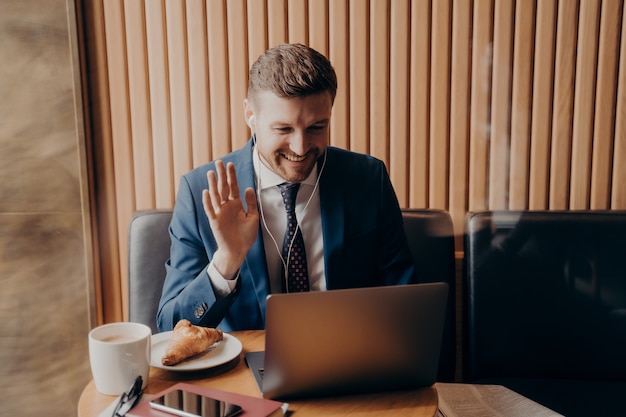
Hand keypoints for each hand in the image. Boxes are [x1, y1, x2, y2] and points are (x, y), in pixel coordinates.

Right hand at [203, 160, 258, 278]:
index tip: (230, 164)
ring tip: (211, 173)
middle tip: (219, 162)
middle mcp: (226, 206)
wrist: (239, 250)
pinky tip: (206, 192)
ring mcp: (220, 213)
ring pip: (215, 196)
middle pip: (223, 187)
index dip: (232, 176)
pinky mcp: (215, 221)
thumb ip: (251, 203)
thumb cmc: (246, 235)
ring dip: (213, 184)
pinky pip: (210, 210)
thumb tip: (248, 188)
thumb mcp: (253, 217)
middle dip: (221, 175)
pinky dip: (208, 201)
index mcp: (236, 204)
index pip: (233, 187)